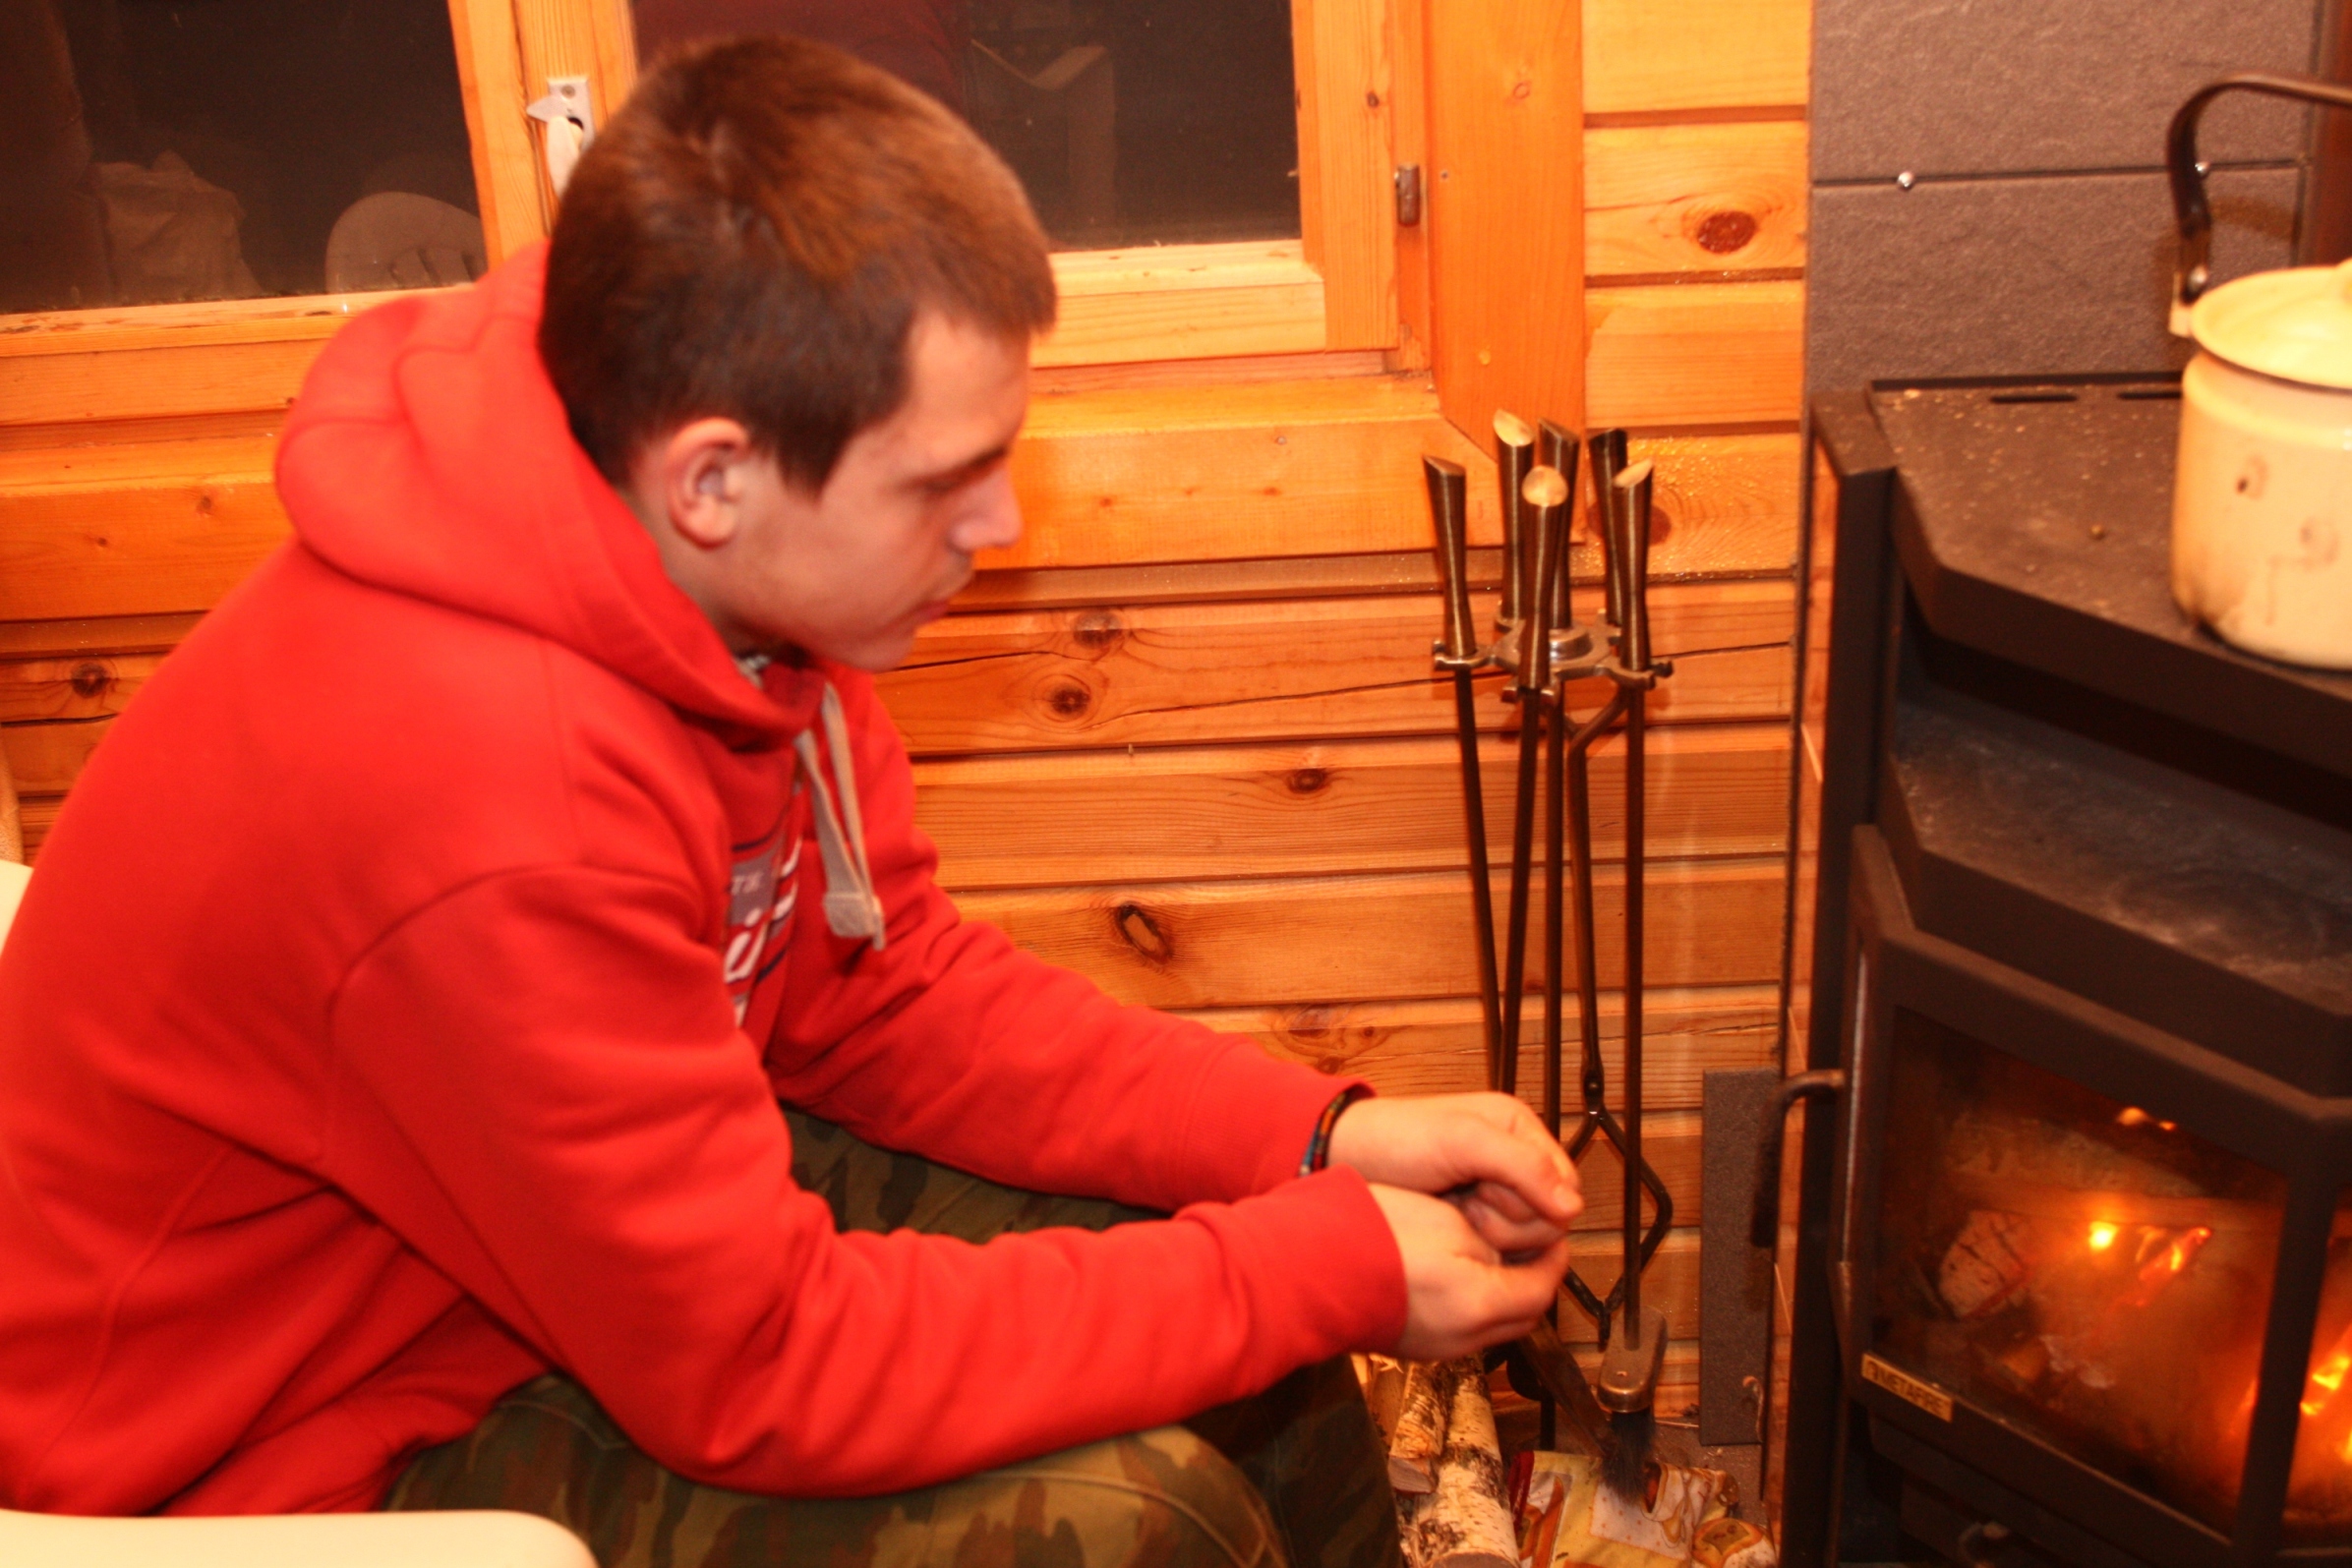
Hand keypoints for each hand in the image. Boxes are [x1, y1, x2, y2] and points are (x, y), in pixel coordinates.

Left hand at [1326, 1093, 1582, 1252]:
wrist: (1345, 1159)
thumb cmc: (1397, 1139)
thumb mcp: (1462, 1141)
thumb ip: (1522, 1167)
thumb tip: (1572, 1207)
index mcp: (1518, 1128)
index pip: (1565, 1181)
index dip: (1536, 1198)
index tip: (1490, 1190)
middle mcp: (1513, 1159)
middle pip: (1549, 1214)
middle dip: (1508, 1214)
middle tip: (1467, 1198)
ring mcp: (1493, 1191)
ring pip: (1525, 1235)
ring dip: (1490, 1229)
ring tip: (1455, 1209)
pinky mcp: (1473, 1217)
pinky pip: (1497, 1245)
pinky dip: (1474, 1239)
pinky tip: (1449, 1223)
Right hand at [1369, 1183, 1571, 1360]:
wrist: (1309, 1269)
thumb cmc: (1375, 1238)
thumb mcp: (1449, 1222)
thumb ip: (1490, 1245)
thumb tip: (1502, 1258)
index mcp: (1481, 1305)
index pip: (1542, 1289)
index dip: (1554, 1258)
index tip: (1554, 1234)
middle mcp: (1464, 1338)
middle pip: (1522, 1316)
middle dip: (1534, 1281)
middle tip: (1533, 1247)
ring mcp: (1436, 1348)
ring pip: (1491, 1325)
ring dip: (1502, 1294)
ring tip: (1494, 1257)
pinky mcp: (1411, 1345)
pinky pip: (1459, 1329)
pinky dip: (1471, 1305)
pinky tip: (1455, 1274)